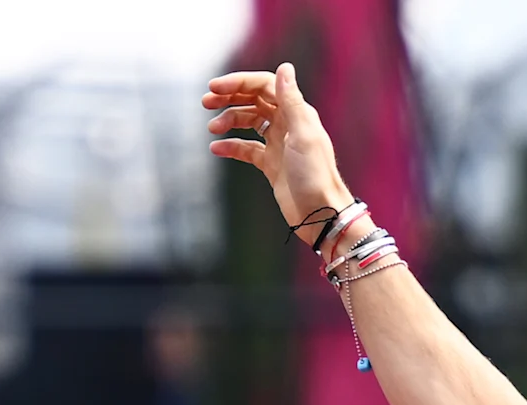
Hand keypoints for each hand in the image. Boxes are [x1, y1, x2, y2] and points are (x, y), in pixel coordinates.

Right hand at [203, 65, 354, 245]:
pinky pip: (247, 149)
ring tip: (212, 129)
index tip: (214, 88)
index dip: (239, 83)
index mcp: (296, 112)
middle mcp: (287, 124)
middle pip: (254, 100)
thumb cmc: (315, 175)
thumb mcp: (303, 134)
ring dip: (229, 120)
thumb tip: (284, 67)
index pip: (264, 86)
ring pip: (248, 122)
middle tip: (206, 102)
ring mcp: (278, 144)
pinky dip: (231, 147)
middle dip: (229, 98)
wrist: (321, 214)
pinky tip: (217, 149)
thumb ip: (292, 100)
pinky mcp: (271, 164)